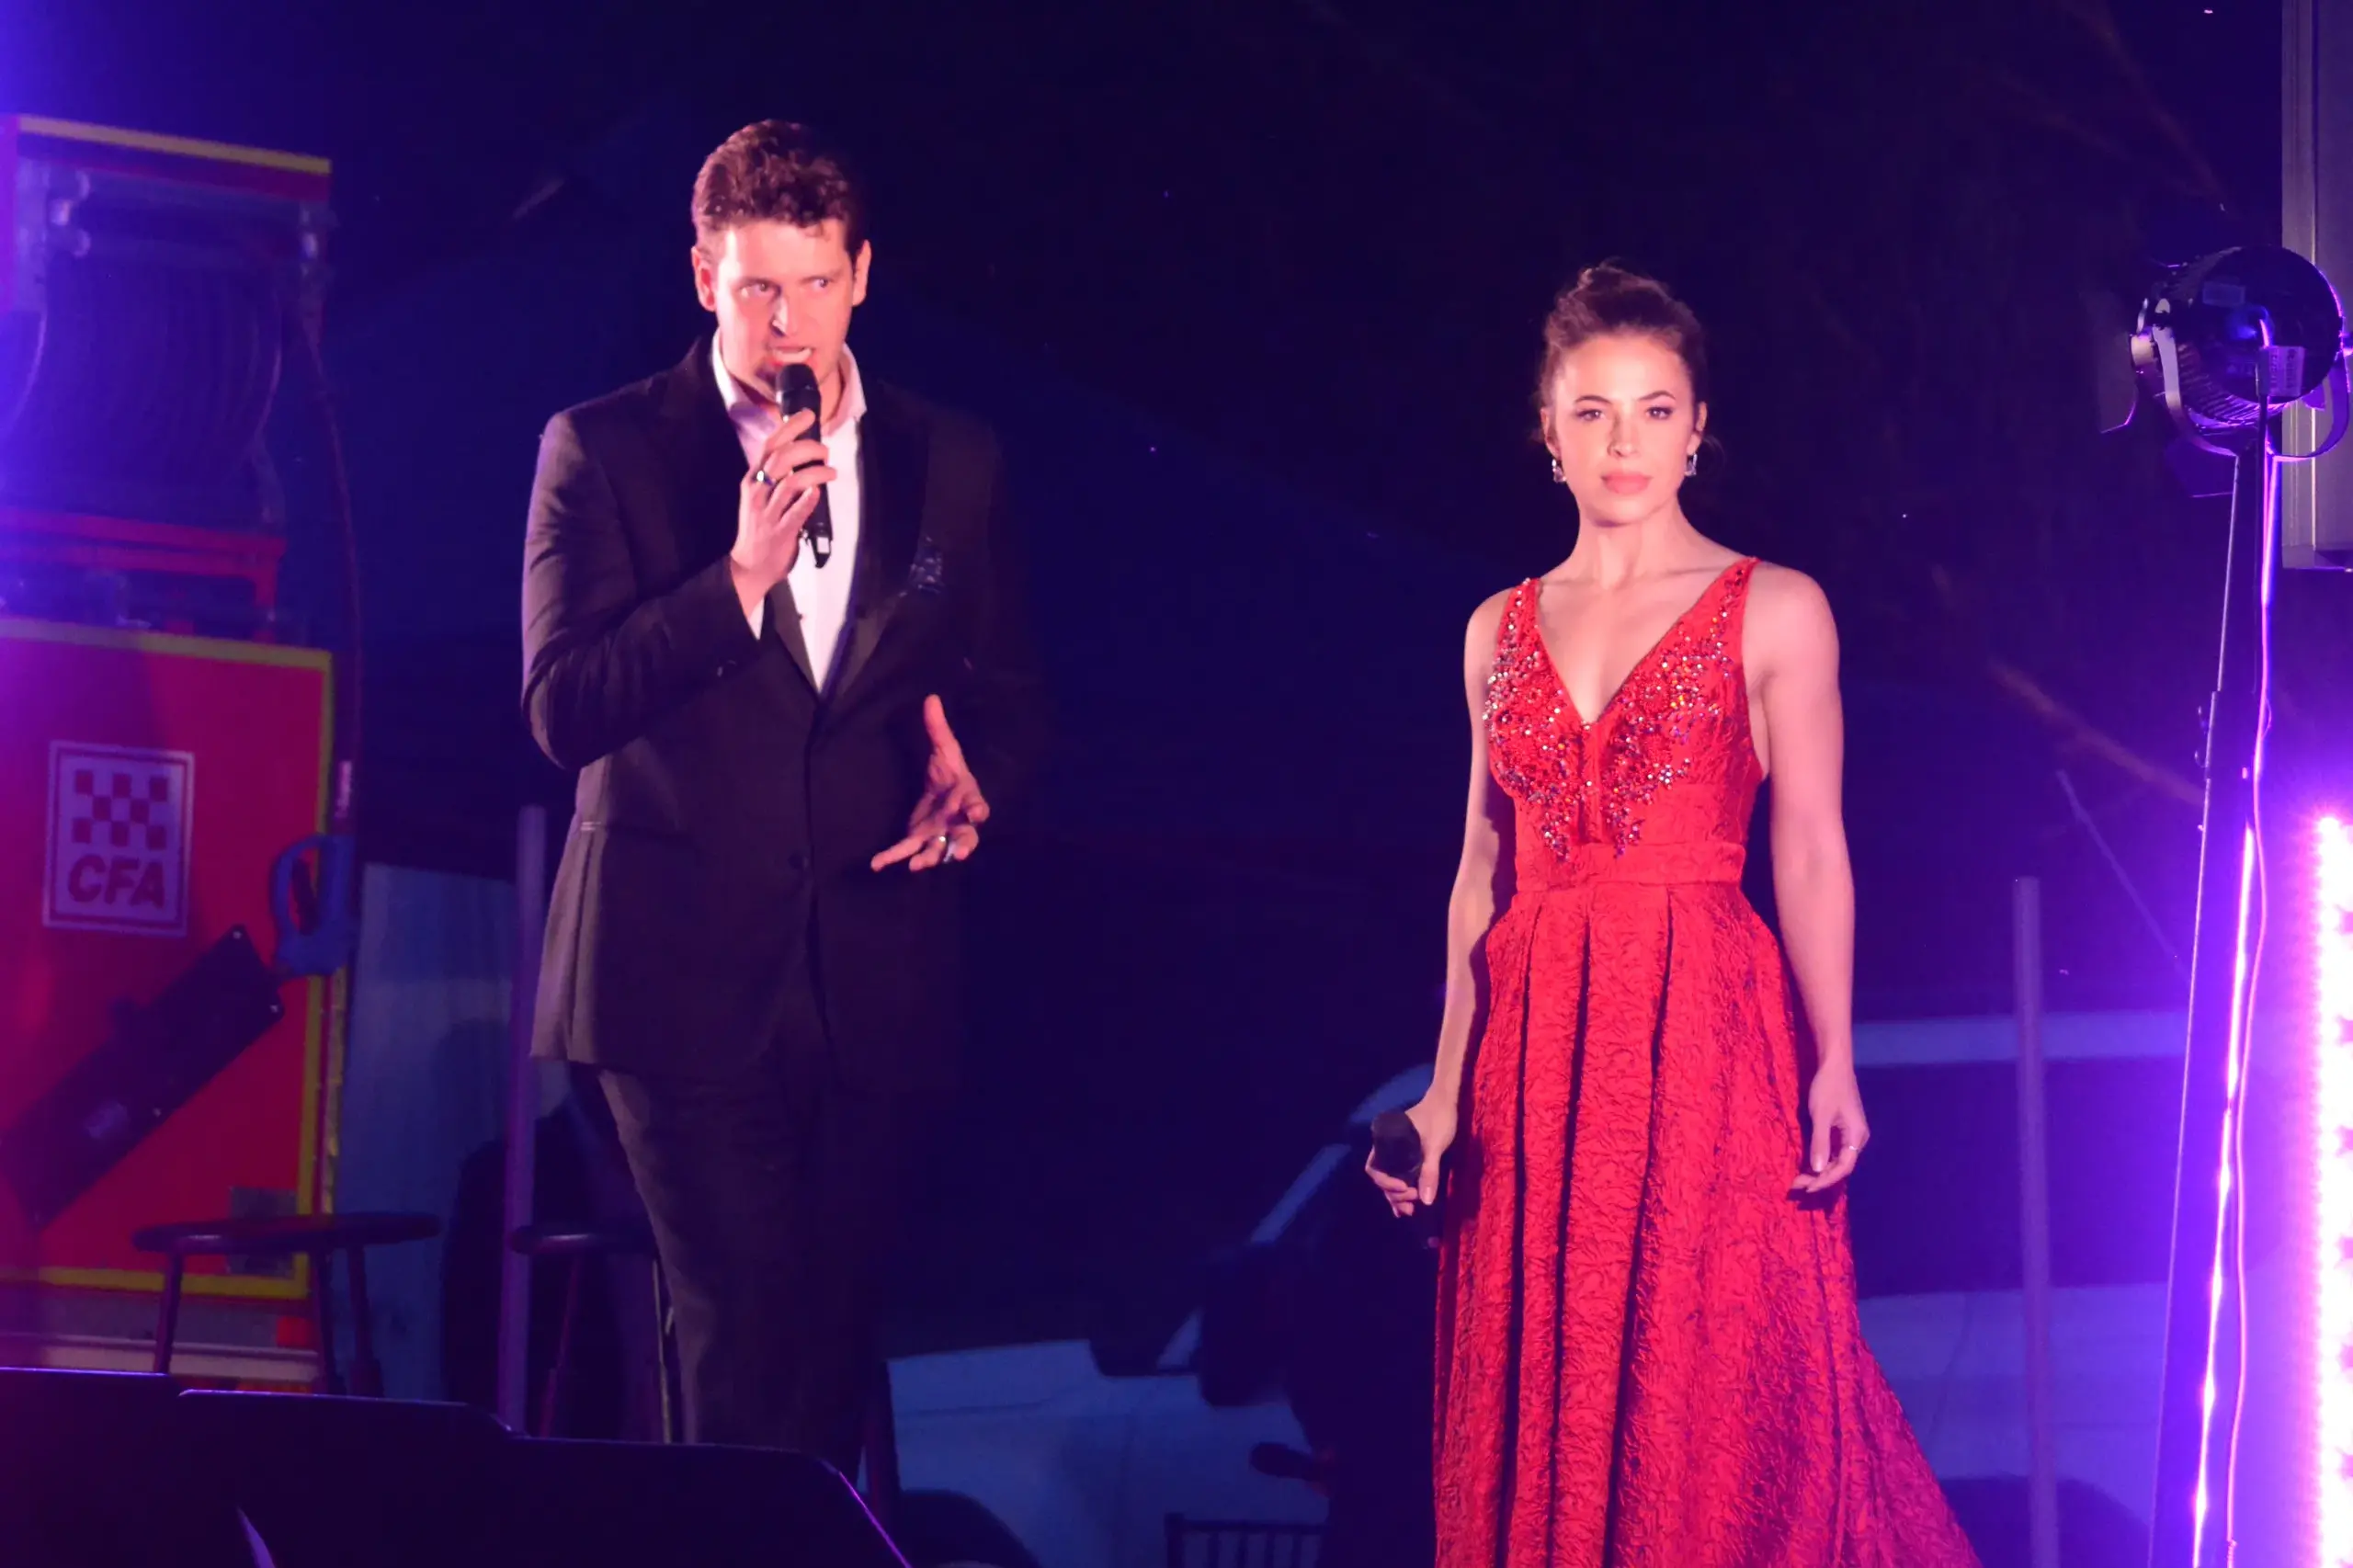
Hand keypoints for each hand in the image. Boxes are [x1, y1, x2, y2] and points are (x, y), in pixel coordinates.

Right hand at [729, 408, 834, 608]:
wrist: (748, 565)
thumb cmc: (759, 527)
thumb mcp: (760, 496)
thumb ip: (776, 476)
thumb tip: (804, 454)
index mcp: (753, 479)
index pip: (770, 445)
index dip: (790, 427)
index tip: (809, 416)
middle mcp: (757, 491)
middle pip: (782, 458)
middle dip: (808, 448)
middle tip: (826, 451)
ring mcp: (768, 512)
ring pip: (792, 482)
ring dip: (816, 472)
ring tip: (831, 471)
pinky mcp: (780, 531)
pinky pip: (796, 512)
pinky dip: (809, 499)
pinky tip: (819, 492)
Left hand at [871, 696, 991, 872]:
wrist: (944, 790)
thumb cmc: (951, 772)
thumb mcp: (944, 748)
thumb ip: (937, 727)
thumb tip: (930, 697)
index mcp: (967, 797)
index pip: (976, 804)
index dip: (978, 809)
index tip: (978, 813)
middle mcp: (958, 821)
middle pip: (966, 836)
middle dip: (964, 845)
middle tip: (961, 854)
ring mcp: (940, 834)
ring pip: (939, 850)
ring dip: (930, 859)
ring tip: (917, 867)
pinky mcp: (920, 839)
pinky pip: (907, 850)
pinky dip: (893, 858)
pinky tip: (876, 865)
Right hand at [1367, 1095, 1456, 1216]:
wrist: (1446, 1103)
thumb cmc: (1438, 1118)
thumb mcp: (1435, 1145)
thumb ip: (1429, 1171)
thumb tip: (1425, 1201)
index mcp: (1386, 1142)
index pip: (1374, 1168)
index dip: (1385, 1182)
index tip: (1403, 1188)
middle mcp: (1388, 1150)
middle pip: (1382, 1178)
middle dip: (1394, 1195)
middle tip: (1412, 1205)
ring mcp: (1398, 1155)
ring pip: (1391, 1180)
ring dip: (1398, 1197)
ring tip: (1410, 1211)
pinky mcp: (1409, 1158)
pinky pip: (1401, 1177)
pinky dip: (1404, 1193)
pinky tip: (1409, 1208)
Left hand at [1791, 1059, 1868, 1195]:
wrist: (1834, 1065)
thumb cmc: (1828, 1088)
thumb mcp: (1821, 1115)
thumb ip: (1820, 1143)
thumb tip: (1818, 1171)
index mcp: (1856, 1137)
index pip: (1843, 1167)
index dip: (1825, 1180)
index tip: (1807, 1188)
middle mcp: (1857, 1139)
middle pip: (1841, 1166)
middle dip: (1820, 1178)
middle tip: (1797, 1185)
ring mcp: (1851, 1134)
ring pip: (1837, 1160)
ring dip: (1820, 1171)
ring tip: (1800, 1179)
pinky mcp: (1843, 1128)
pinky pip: (1835, 1151)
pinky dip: (1822, 1159)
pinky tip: (1809, 1165)